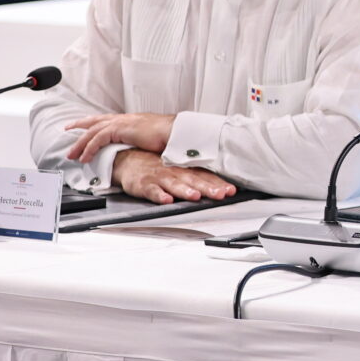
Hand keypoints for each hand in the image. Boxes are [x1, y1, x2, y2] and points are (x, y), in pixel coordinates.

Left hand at [61, 112, 174, 162]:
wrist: (174, 132)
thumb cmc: (168, 135)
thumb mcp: (150, 137)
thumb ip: (141, 140)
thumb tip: (140, 147)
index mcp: (129, 120)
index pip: (106, 119)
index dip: (93, 121)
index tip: (83, 123)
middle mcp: (123, 119)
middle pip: (94, 122)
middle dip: (79, 126)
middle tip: (67, 129)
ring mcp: (120, 123)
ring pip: (92, 132)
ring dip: (80, 144)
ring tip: (72, 154)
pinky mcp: (119, 130)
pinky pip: (97, 140)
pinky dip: (89, 149)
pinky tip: (84, 158)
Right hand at [113, 148, 234, 203]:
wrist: (129, 161)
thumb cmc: (158, 167)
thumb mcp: (180, 170)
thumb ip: (198, 178)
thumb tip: (222, 188)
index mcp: (185, 169)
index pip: (205, 176)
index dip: (218, 183)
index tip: (231, 190)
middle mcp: (174, 172)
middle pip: (193, 180)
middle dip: (207, 187)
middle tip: (219, 194)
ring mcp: (159, 178)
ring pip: (174, 184)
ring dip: (184, 190)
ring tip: (194, 196)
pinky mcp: (144, 184)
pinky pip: (151, 190)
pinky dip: (159, 195)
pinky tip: (166, 200)